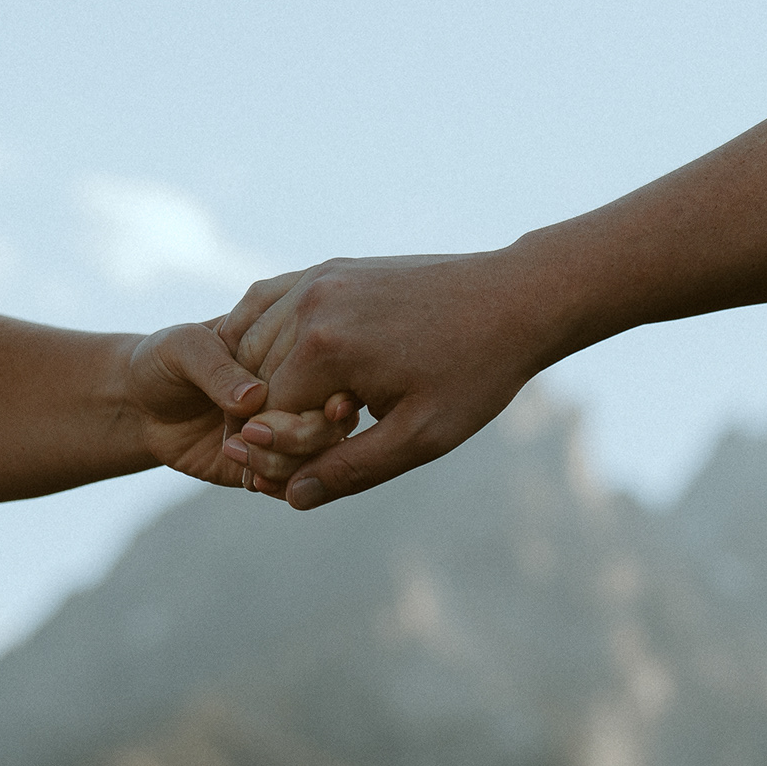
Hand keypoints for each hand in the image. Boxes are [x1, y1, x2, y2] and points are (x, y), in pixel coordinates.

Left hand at [127, 319, 350, 492]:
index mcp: (286, 348)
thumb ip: (216, 367)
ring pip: (318, 456)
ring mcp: (286, 428)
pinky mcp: (271, 462)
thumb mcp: (181, 349)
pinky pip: (293, 481)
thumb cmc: (161, 362)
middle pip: (332, 419)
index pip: (326, 369)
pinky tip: (249, 477)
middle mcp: (295, 389)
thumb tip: (255, 395)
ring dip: (285, 462)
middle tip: (252, 433)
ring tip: (236, 450)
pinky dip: (278, 484)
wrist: (139, 407)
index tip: (323, 407)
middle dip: (303, 434)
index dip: (329, 391)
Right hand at [211, 252, 564, 510]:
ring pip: (253, 343)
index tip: (313, 465)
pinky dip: (266, 340)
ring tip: (313, 409)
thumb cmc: (474, 373)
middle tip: (313, 443)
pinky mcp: (328, 268)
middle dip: (270, 418)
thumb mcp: (419, 436)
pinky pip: (270, 306)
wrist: (514, 299)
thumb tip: (292, 496)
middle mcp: (310, 305)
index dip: (282, 452)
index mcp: (325, 349)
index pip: (266, 417)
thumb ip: (350, 469)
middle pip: (252, 381)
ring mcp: (316, 279)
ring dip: (265, 381)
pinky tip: (291, 367)